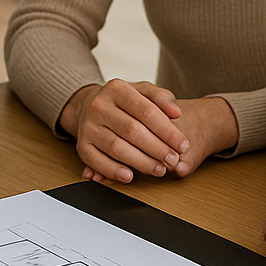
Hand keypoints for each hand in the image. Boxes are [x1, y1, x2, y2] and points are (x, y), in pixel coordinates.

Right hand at [61, 80, 236, 183]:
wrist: (88, 105)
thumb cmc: (122, 101)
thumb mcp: (142, 91)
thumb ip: (162, 98)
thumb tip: (176, 112)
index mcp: (117, 89)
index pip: (147, 111)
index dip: (168, 131)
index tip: (183, 145)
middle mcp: (99, 106)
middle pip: (133, 131)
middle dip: (157, 149)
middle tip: (173, 160)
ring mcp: (88, 126)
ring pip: (117, 148)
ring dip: (141, 163)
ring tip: (159, 170)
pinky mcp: (81, 145)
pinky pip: (96, 161)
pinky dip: (112, 171)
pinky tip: (129, 176)